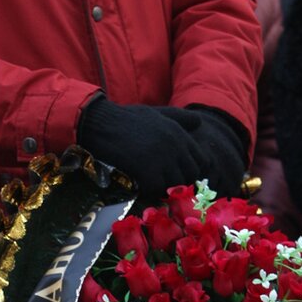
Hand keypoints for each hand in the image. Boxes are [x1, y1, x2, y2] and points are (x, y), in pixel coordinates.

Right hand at [77, 96, 246, 196]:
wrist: (100, 123)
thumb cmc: (126, 118)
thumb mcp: (157, 112)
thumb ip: (179, 117)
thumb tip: (199, 122)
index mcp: (179, 133)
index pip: (201, 160)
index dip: (191, 169)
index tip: (177, 173)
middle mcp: (175, 146)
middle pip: (191, 175)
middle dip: (180, 180)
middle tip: (163, 180)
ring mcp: (162, 159)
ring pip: (176, 184)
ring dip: (165, 185)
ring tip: (151, 180)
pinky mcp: (147, 171)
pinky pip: (157, 189)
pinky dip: (150, 189)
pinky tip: (140, 182)